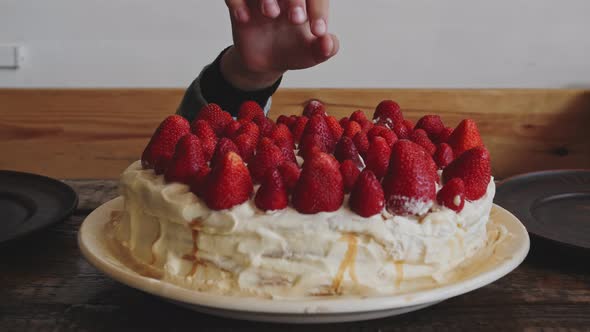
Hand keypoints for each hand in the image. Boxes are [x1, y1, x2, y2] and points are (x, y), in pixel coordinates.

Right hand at [222, 0, 338, 90]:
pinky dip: (237, 2)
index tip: (318, 32)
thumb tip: (329, 43)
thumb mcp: (312, 54)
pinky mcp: (239, 2)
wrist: (266, 62)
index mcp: (306, 0)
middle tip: (296, 19)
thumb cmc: (293, 50)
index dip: (319, 9)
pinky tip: (244, 19)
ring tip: (271, 14)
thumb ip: (326, 49)